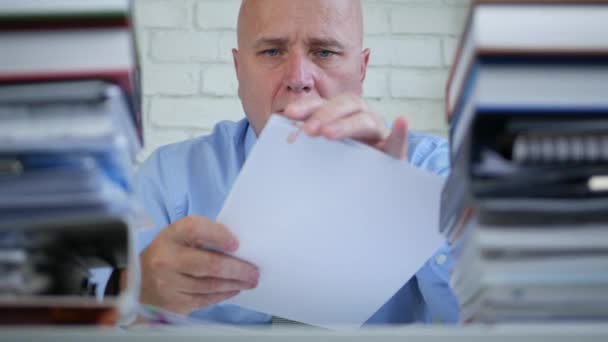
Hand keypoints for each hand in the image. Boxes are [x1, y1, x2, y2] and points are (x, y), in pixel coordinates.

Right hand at [139, 216, 258, 314]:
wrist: (138, 281)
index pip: (195, 229)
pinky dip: (223, 295)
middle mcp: (166, 260)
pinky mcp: (173, 303)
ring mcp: (168, 284)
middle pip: (209, 264)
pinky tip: (234, 289)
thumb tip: (234, 245)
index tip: (236, 244)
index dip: (218, 235)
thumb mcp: (178, 237)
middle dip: (237, 269)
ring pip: (210, 285)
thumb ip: (202, 235)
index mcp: (170, 236)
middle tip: (254, 271)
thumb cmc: (167, 253)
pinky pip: (204, 300)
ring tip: (250, 281)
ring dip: (235, 284)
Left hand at [283, 93, 408, 159]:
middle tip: (308, 131)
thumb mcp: (317, 156)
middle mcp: (360, 119)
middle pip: (345, 105)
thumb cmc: (335, 170)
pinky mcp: (394, 154)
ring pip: (366, 120)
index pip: (323, 104)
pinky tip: (401, 122)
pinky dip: (400, 133)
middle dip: (325, 114)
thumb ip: (304, 144)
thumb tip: (281, 136)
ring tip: (329, 134)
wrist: (363, 197)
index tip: (289, 114)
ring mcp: (378, 135)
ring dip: (347, 124)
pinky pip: (398, 142)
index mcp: (340, 116)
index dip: (307, 106)